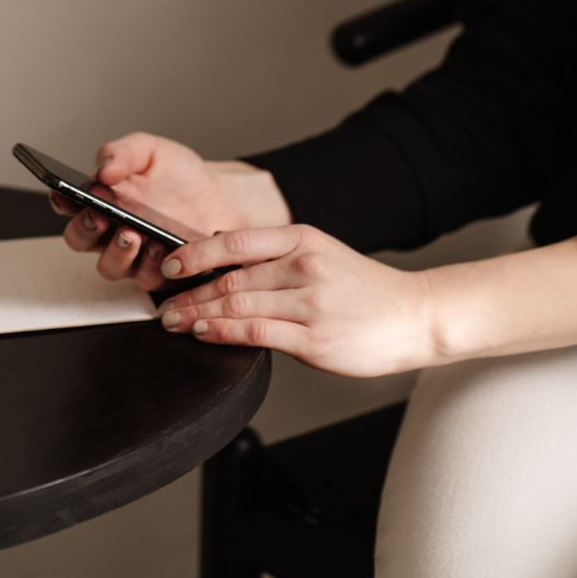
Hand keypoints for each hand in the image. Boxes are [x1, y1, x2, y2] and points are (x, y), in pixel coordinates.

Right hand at [52, 133, 289, 290]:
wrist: (220, 198)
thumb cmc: (181, 176)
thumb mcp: (153, 151)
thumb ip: (124, 153)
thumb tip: (103, 165)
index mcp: (102, 199)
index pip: (69, 202)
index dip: (61, 200)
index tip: (65, 194)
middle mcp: (111, 230)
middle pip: (79, 238)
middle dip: (84, 230)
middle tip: (98, 217)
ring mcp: (133, 255)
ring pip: (109, 266)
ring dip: (117, 253)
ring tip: (133, 235)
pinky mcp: (159, 273)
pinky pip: (146, 278)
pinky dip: (152, 265)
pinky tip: (162, 246)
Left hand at [157, 224, 434, 376]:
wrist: (414, 316)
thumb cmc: (363, 289)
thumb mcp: (320, 252)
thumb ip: (276, 252)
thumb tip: (222, 247)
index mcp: (302, 238)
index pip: (235, 241)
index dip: (196, 252)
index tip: (171, 264)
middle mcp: (304, 266)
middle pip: (230, 276)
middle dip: (189, 291)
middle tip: (162, 302)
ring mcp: (310, 303)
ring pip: (238, 303)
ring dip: (198, 313)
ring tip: (174, 320)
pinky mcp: (314, 339)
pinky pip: (257, 332)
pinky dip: (224, 331)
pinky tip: (205, 332)